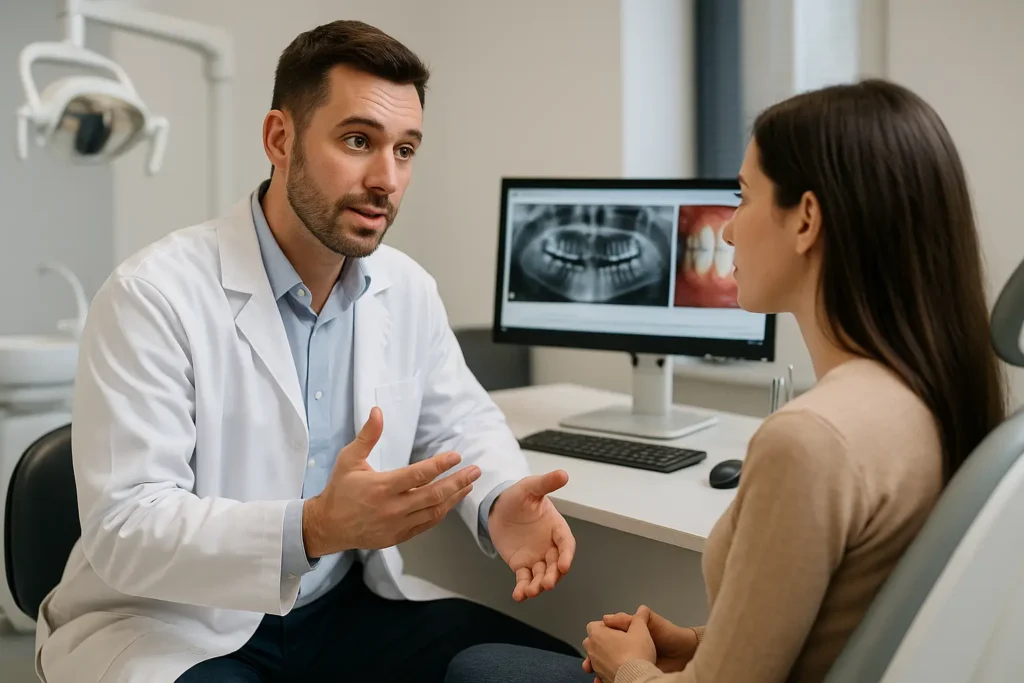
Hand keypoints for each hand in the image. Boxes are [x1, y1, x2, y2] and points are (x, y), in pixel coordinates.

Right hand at [302, 407, 480, 556]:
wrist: (327, 526)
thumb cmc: (339, 490)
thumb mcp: (349, 459)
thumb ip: (367, 436)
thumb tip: (378, 411)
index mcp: (382, 487)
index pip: (418, 475)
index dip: (440, 465)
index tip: (457, 456)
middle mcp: (393, 508)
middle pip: (434, 494)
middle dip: (458, 481)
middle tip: (475, 470)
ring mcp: (397, 525)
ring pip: (434, 511)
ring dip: (454, 497)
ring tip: (469, 484)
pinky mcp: (399, 536)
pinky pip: (426, 524)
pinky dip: (441, 511)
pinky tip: (451, 501)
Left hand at [488, 470, 574, 600]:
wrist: (497, 508)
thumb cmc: (517, 497)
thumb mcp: (530, 487)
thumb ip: (546, 483)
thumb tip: (563, 474)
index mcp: (556, 528)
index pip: (566, 544)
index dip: (566, 555)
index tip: (564, 565)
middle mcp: (549, 545)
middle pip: (556, 564)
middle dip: (553, 575)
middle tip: (547, 583)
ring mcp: (536, 557)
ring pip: (541, 575)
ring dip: (538, 585)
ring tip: (531, 591)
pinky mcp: (521, 565)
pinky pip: (524, 579)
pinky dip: (522, 589)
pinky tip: (518, 595)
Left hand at [581, 605, 656, 681]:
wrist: (636, 678)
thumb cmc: (636, 655)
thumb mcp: (641, 630)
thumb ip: (639, 618)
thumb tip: (641, 611)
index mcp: (597, 634)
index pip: (596, 625)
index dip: (608, 626)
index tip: (620, 630)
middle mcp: (592, 650)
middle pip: (593, 641)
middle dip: (604, 641)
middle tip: (620, 642)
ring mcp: (595, 666)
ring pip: (595, 658)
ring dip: (605, 656)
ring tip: (620, 656)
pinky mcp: (601, 678)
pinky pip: (599, 672)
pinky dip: (606, 670)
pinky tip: (617, 669)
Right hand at [586, 608, 697, 673]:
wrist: (684, 655)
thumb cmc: (669, 636)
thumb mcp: (649, 621)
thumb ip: (630, 618)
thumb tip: (607, 617)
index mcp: (628, 631)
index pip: (606, 631)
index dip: (598, 635)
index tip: (593, 639)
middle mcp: (626, 646)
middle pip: (602, 650)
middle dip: (593, 654)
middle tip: (589, 659)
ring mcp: (628, 660)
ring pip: (606, 664)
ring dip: (597, 667)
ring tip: (593, 670)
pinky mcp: (632, 672)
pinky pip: (615, 676)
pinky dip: (607, 679)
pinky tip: (603, 680)